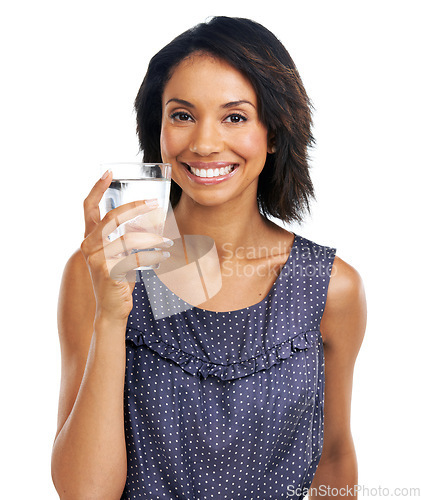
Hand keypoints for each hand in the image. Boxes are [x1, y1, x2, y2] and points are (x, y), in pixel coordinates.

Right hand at [80, 170, 171, 320]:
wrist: (111, 309)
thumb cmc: (118, 278)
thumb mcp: (118, 254)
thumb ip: (126, 236)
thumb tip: (151, 218)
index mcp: (90, 237)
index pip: (88, 207)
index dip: (98, 188)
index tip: (110, 172)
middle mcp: (88, 245)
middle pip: (112, 217)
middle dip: (136, 208)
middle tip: (155, 204)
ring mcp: (96, 259)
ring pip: (129, 239)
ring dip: (152, 238)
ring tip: (167, 241)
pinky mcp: (107, 271)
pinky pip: (135, 258)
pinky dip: (152, 257)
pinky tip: (163, 258)